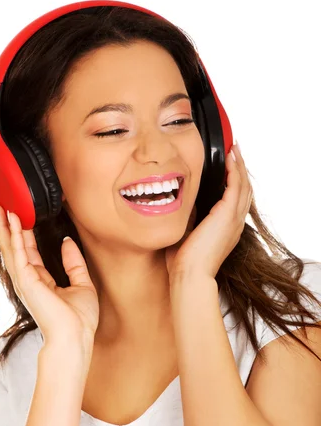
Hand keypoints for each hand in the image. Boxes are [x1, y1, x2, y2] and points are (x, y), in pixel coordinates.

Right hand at [0, 203, 98, 360]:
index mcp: (40, 281)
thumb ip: (73, 262)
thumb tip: (67, 241)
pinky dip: (15, 237)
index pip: (29, 251)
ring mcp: (25, 282)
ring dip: (5, 227)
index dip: (23, 233)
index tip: (19, 215)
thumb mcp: (82, 284)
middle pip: (14, 247)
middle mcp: (29, 281)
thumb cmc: (79, 320)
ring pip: (11, 249)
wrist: (76, 338)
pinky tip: (13, 221)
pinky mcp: (27, 282)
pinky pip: (19, 255)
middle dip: (7, 226)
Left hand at [165, 143, 252, 281]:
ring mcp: (233, 219)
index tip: (227, 167)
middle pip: (243, 190)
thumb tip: (182, 202)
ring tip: (234, 149)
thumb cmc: (184, 263)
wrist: (189, 275)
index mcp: (226, 229)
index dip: (233, 182)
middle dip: (239, 169)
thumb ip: (188, 218)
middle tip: (235, 151)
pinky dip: (234, 170)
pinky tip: (230, 157)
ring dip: (239, 165)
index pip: (234, 200)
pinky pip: (236, 186)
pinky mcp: (228, 215)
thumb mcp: (186, 234)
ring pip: (243, 186)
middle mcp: (234, 223)